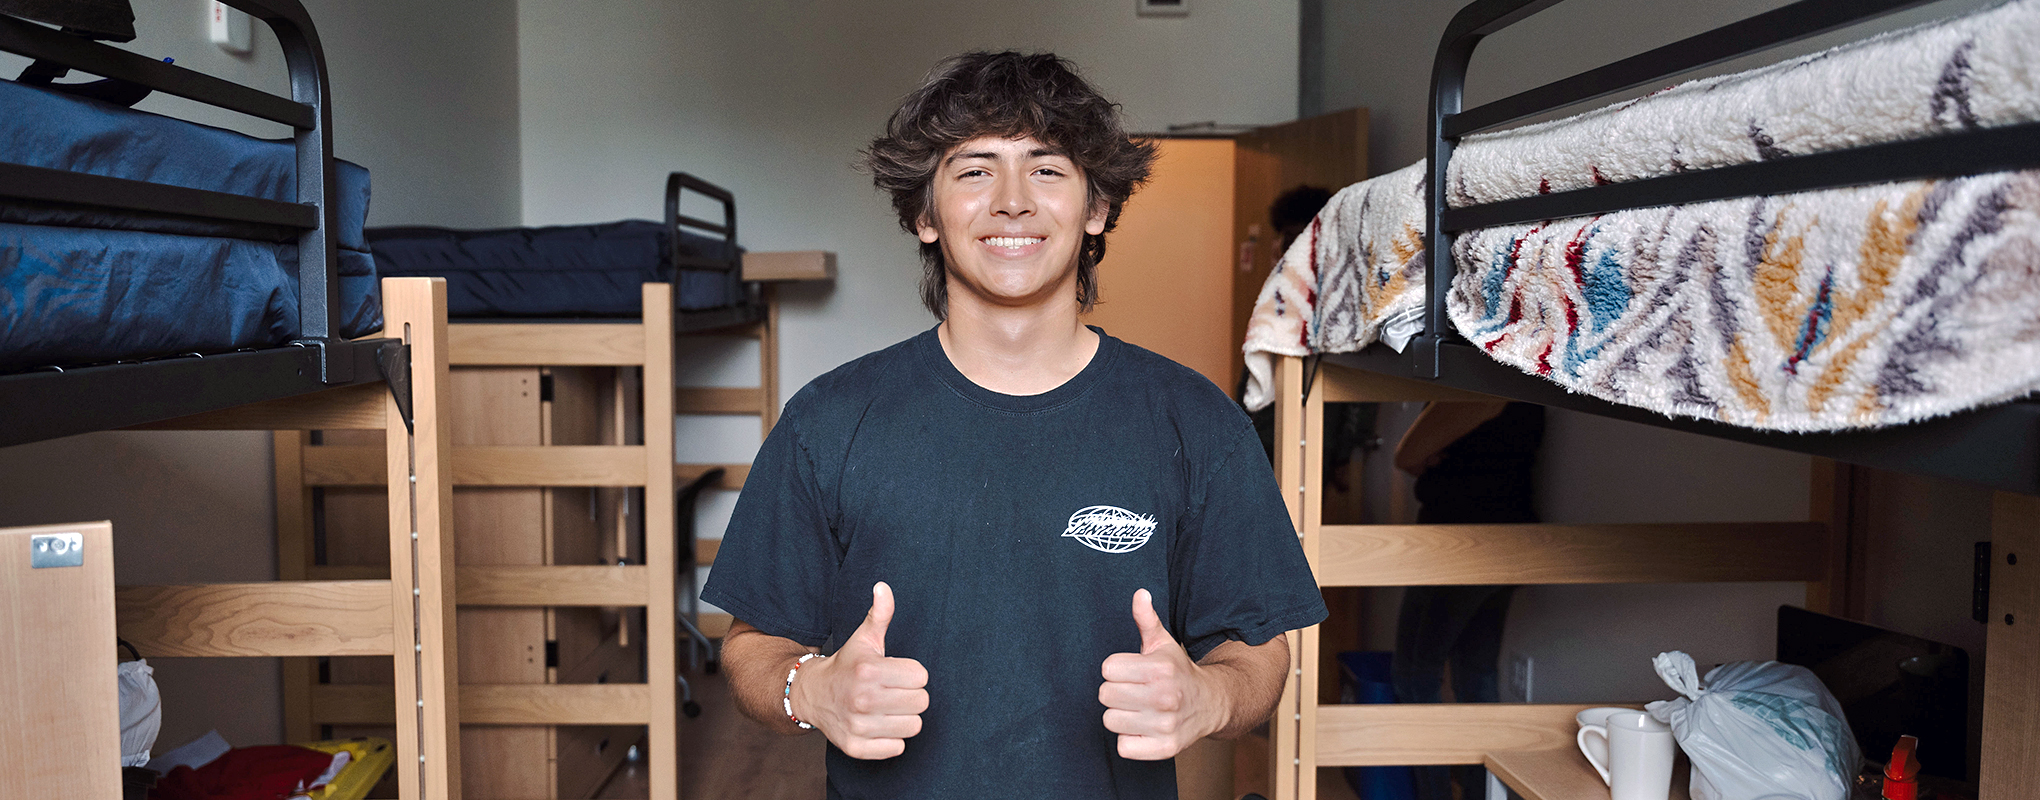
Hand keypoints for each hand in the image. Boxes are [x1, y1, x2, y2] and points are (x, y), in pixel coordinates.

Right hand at [789, 581, 928, 758]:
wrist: (812, 694)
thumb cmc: (848, 664)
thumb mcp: (864, 638)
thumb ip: (880, 614)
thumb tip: (883, 587)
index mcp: (869, 669)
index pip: (922, 677)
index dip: (911, 674)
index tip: (896, 673)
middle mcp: (862, 698)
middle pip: (921, 702)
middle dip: (911, 696)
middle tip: (893, 691)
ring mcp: (858, 725)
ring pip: (913, 726)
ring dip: (904, 718)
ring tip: (887, 708)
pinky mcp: (856, 747)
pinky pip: (898, 748)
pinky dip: (892, 740)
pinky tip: (878, 725)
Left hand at [1099, 588, 1222, 759]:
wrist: (1212, 704)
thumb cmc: (1178, 671)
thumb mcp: (1163, 643)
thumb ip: (1146, 620)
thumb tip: (1139, 593)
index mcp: (1160, 668)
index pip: (1107, 668)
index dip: (1116, 669)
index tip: (1131, 672)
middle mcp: (1164, 697)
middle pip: (1105, 695)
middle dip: (1115, 692)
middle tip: (1133, 691)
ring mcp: (1166, 725)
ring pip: (1111, 721)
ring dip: (1121, 716)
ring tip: (1138, 710)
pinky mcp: (1165, 749)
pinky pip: (1124, 747)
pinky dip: (1130, 740)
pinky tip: (1143, 728)